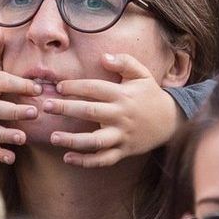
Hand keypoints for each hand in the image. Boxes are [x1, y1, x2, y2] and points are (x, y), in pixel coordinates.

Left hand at [42, 53, 180, 167]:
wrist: (171, 121)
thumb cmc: (150, 94)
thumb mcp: (142, 74)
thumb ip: (124, 62)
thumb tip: (103, 57)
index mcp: (122, 95)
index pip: (95, 89)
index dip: (76, 87)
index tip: (59, 87)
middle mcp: (121, 115)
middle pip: (91, 112)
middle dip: (67, 108)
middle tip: (47, 106)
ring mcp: (122, 135)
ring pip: (95, 141)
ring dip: (73, 140)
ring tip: (53, 137)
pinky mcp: (123, 151)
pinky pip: (103, 159)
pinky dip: (86, 161)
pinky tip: (68, 158)